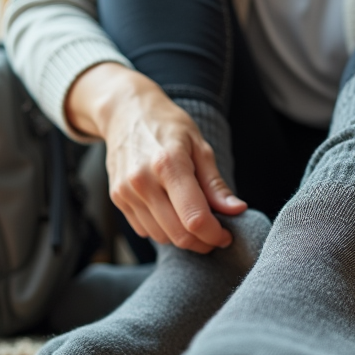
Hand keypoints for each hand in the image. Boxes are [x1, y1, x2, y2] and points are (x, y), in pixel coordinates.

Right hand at [67, 63, 244, 253]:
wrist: (126, 112)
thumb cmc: (167, 126)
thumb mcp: (199, 146)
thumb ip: (215, 184)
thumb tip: (237, 210)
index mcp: (168, 164)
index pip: (195, 218)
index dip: (215, 234)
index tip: (226, 235)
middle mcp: (143, 181)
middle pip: (178, 233)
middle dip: (202, 242)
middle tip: (216, 234)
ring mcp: (126, 191)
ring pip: (161, 237)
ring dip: (183, 237)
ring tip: (195, 219)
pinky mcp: (117, 198)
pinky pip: (144, 230)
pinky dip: (163, 230)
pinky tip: (172, 212)